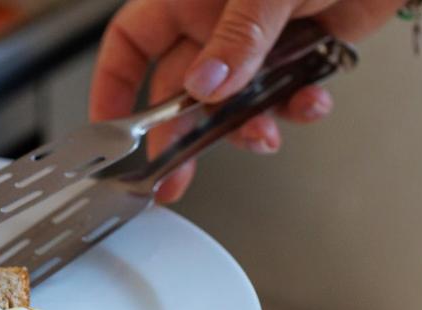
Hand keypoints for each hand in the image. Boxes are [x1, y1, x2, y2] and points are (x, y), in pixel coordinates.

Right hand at [91, 0, 402, 202]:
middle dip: (180, 135)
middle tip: (175, 175)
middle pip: (177, 90)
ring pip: (230, 103)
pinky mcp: (294, 55)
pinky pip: (280, 98)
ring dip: (245, 127)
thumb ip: (236, 38)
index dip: (113, 89)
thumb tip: (205, 86)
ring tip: (263, 134)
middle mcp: (213, 22)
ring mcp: (253, 42)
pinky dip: (294, 109)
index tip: (113, 132)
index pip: (130, 46)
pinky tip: (308, 102)